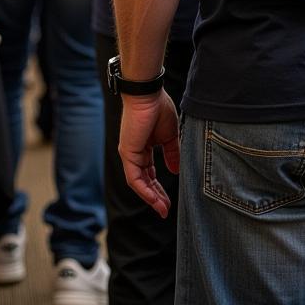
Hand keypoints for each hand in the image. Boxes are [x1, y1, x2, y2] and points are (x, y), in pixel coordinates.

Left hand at [119, 89, 179, 218]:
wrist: (148, 94)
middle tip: (166, 210)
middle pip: (145, 181)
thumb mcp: (170, 136)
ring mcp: (129, 153)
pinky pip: (134, 178)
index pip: (151, 173)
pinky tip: (155, 200)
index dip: (159, 188)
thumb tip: (176, 171)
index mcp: (144, 147)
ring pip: (138, 183)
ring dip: (151, 198)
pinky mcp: (127, 153)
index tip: (169, 201)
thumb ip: (172, 153)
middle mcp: (134, 152)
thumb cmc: (158, 108)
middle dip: (156, 197)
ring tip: (163, 209)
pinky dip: (144, 190)